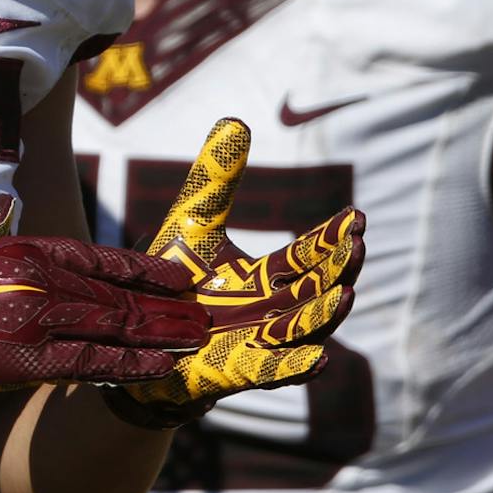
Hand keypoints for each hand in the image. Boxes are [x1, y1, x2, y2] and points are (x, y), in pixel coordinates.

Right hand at [0, 197, 208, 404]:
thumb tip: (4, 200)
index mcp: (26, 249)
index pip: (98, 258)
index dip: (142, 269)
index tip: (177, 275)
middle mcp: (41, 279)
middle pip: (116, 294)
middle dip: (163, 305)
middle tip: (201, 313)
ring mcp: (39, 318)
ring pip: (113, 326)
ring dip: (158, 333)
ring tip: (194, 339)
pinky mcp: (30, 358)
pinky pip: (93, 364)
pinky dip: (130, 365)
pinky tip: (161, 367)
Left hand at [106, 118, 364, 429]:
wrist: (133, 336)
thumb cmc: (171, 282)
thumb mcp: (192, 223)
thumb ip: (217, 180)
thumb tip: (236, 120)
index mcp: (266, 277)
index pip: (310, 255)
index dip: (333, 238)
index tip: (358, 216)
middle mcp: (270, 311)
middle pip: (317, 291)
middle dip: (341, 270)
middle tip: (360, 245)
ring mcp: (255, 343)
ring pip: (303, 331)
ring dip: (326, 314)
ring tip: (348, 294)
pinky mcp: (232, 371)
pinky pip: (270, 372)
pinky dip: (295, 366)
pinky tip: (319, 359)